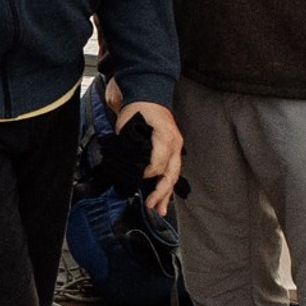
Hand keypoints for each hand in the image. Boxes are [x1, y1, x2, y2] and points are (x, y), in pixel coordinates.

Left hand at [116, 98, 181, 214]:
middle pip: (171, 174)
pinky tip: (163, 199)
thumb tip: (130, 168)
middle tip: (151, 206)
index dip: (146, 175)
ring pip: (173, 175)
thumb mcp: (129, 125)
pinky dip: (166, 185)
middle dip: (161, 192)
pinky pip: (172, 171)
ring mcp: (176, 148)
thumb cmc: (138, 109)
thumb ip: (131, 147)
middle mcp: (175, 144)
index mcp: (166, 138)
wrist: (149, 95)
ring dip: (166, 194)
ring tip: (160, 210)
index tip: (136, 178)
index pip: (158, 165)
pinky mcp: (173, 151)